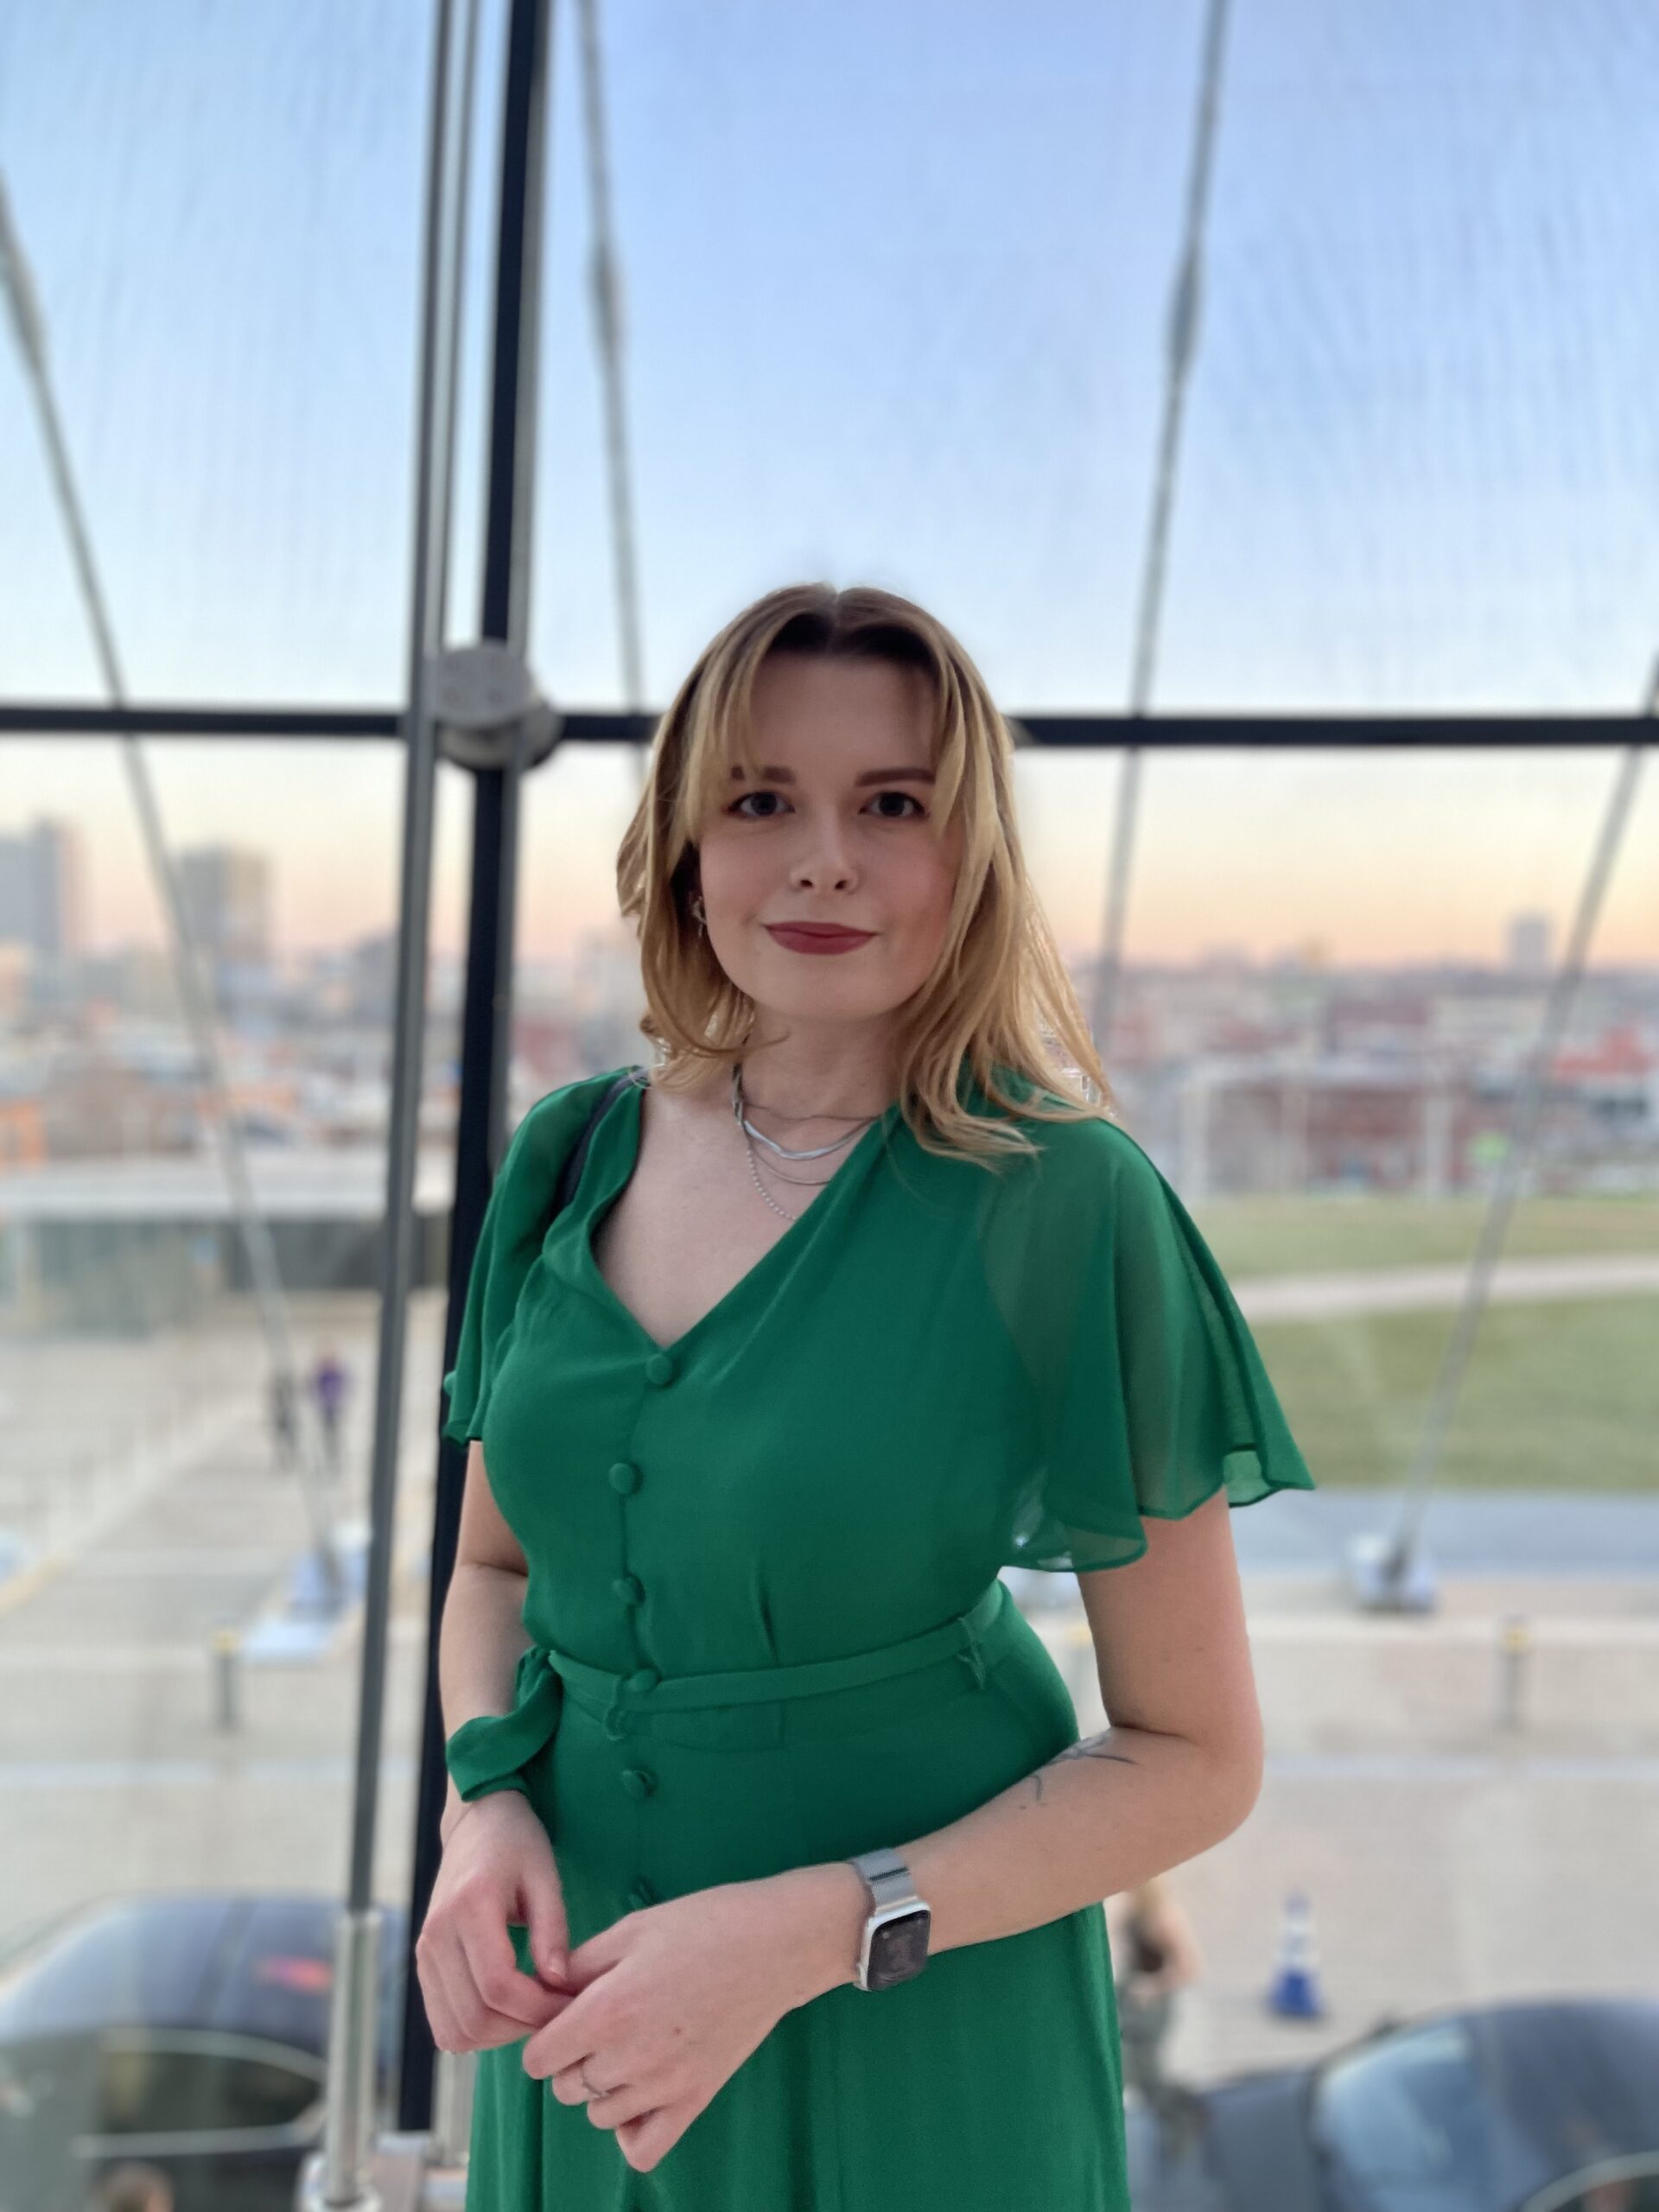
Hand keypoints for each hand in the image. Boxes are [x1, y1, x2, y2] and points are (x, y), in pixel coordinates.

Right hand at [416, 1791, 572, 2051]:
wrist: (477, 1823)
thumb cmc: (518, 1844)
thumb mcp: (546, 1876)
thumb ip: (553, 1929)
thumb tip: (558, 1984)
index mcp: (469, 1906)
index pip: (498, 1986)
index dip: (537, 2009)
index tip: (572, 2004)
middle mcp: (436, 1934)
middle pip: (474, 2018)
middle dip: (522, 2028)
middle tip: (558, 2014)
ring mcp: (424, 1952)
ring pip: (454, 2031)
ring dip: (499, 2037)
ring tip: (535, 2012)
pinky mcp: (424, 1965)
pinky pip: (444, 2023)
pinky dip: (477, 2032)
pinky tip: (510, 2011)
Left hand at [521, 1871, 840, 2173]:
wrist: (774, 1945)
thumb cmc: (703, 1925)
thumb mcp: (631, 1929)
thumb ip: (578, 1966)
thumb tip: (543, 1993)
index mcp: (607, 2010)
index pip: (538, 2059)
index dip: (544, 2036)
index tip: (564, 2015)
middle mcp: (630, 2057)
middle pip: (565, 2088)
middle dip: (572, 2058)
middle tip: (601, 2023)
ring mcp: (665, 2085)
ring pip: (599, 2115)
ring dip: (602, 2088)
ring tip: (629, 2048)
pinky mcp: (696, 2099)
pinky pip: (644, 2148)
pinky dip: (632, 2130)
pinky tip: (641, 2094)